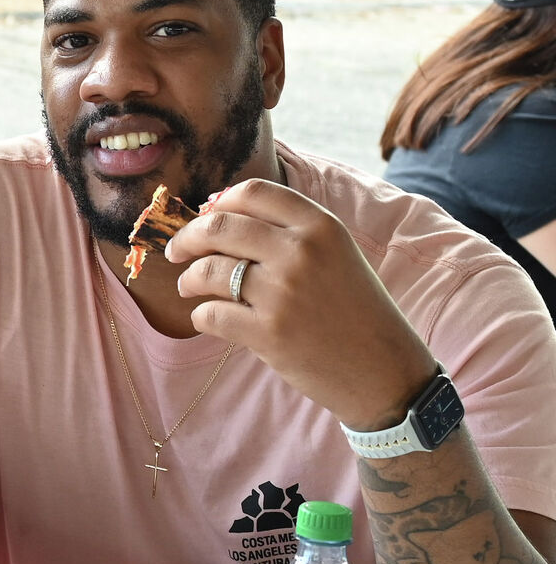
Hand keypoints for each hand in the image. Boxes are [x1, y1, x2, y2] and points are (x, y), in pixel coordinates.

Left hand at [166, 178, 435, 430]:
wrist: (384, 371)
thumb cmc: (355, 309)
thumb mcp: (337, 254)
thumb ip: (289, 231)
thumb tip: (216, 208)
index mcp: (322, 226)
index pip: (253, 192)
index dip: (219, 202)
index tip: (205, 216)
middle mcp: (301, 252)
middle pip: (219, 226)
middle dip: (187, 237)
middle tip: (177, 251)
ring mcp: (282, 292)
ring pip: (207, 271)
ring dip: (189, 279)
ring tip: (189, 287)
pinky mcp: (267, 332)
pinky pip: (209, 314)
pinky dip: (201, 315)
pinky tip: (209, 317)